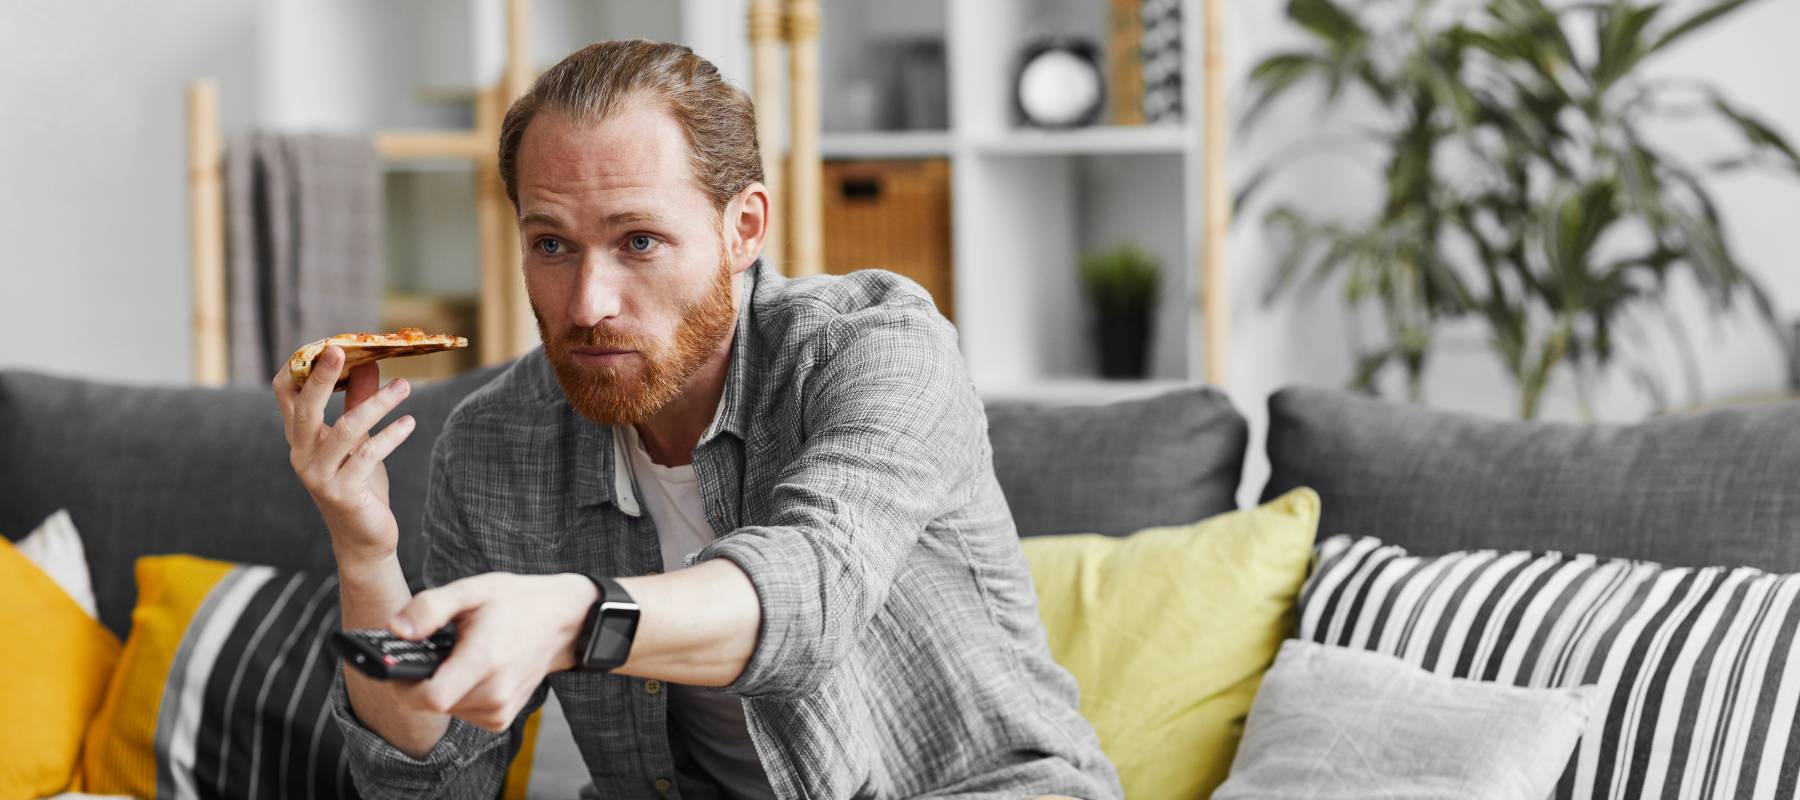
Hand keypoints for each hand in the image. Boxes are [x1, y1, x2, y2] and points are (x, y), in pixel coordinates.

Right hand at [273, 345, 415, 561]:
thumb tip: (369, 363)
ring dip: (379, 403)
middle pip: (306, 406)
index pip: (286, 393)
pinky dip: (392, 435)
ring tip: (406, 386)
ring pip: (347, 429)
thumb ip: (359, 403)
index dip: (301, 367)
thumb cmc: (360, 484)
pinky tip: (410, 423)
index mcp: (300, 437)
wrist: (364, 538)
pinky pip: (369, 455)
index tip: (325, 343)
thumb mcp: (359, 441)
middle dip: (322, 375)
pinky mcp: (342, 492)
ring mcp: (319, 475)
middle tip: (341, 347)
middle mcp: (302, 454)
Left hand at [387, 572, 598, 731]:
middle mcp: (496, 693)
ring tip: (459, 656)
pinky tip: (472, 672)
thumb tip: (396, 629)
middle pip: (433, 704)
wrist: (562, 621)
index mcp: (485, 660)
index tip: (401, 665)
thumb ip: (430, 607)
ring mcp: (501, 710)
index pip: (429, 697)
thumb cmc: (516, 602)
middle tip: (435, 649)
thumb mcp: (472, 590)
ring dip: (441, 687)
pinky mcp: (501, 719)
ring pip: (446, 710)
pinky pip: (462, 713)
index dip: (405, 684)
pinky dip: (458, 695)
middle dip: (423, 680)